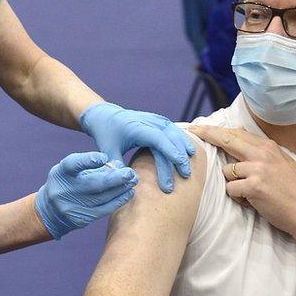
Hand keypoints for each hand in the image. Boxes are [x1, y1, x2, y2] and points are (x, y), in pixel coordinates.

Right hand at [36, 152, 138, 239]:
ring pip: (102, 197)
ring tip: (133, 181)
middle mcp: (65, 190)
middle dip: (115, 178)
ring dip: (121, 188)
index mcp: (61, 173)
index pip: (73, 164)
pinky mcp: (82, 218)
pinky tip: (129, 193)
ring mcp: (72, 206)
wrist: (49, 211)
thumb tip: (118, 164)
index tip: (104, 157)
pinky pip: (104, 209)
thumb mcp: (71, 171)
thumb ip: (91, 166)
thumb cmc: (65, 183)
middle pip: (93, 184)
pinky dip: (118, 200)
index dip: (88, 160)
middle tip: (130, 172)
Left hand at [80, 102, 194, 192]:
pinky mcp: (159, 121)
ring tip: (189, 167)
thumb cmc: (106, 134)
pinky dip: (183, 141)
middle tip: (185, 176)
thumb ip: (116, 165)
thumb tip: (128, 180)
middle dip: (179, 157)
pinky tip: (190, 152)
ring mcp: (156, 119)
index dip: (171, 151)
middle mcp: (149, 121)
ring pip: (176, 133)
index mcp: (136, 127)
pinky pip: (175, 130)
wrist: (105, 115)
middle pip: (170, 138)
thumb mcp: (107, 150)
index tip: (180, 165)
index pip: (158, 139)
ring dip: (184, 148)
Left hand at [187, 125, 295, 236]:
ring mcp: (258, 169)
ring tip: (249, 192)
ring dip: (233, 183)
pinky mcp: (254, 186)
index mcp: (268, 146)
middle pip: (227, 140)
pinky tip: (252, 201)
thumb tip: (238, 132)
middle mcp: (262, 154)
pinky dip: (238, 197)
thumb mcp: (280, 162)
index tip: (200, 128)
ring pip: (227, 171)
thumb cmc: (290, 189)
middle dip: (207, 135)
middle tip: (192, 133)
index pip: (236, 133)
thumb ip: (260, 149)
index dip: (216, 130)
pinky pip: (231, 189)